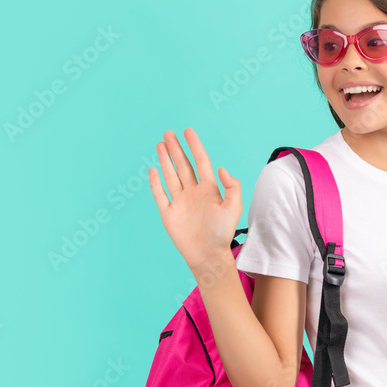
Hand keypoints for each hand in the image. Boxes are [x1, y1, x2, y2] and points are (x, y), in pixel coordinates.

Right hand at [148, 128, 242, 269]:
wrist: (208, 255)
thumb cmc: (222, 233)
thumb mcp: (234, 207)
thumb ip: (232, 186)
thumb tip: (222, 168)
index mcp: (209, 189)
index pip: (200, 162)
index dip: (194, 146)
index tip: (188, 131)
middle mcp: (193, 193)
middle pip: (183, 165)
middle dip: (176, 149)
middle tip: (168, 133)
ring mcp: (180, 202)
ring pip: (171, 176)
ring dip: (165, 160)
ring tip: (160, 144)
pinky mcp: (169, 214)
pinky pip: (160, 195)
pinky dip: (155, 183)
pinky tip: (153, 170)